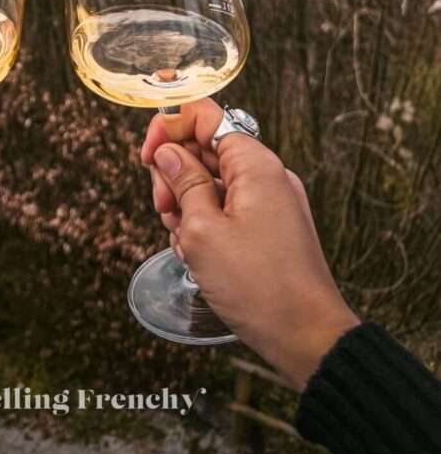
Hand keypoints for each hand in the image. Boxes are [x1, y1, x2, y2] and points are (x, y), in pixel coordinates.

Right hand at [141, 100, 359, 389]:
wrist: (308, 338)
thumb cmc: (259, 286)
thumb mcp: (202, 230)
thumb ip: (182, 181)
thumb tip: (167, 152)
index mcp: (254, 164)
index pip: (204, 115)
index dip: (169, 128)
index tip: (147, 157)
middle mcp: (266, 174)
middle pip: (205, 148)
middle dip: (174, 175)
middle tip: (166, 210)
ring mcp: (271, 201)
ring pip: (212, 182)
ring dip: (187, 205)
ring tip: (185, 241)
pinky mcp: (271, 227)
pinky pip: (227, 209)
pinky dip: (206, 224)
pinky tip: (198, 255)